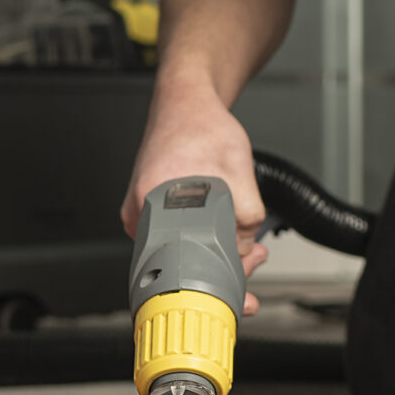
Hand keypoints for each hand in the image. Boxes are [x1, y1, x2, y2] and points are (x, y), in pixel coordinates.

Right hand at [121, 77, 267, 310]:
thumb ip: (246, 214)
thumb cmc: (201, 126)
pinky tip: (228, 236)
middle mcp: (139, 212)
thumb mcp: (238, 169)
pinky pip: (178, 239)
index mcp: (150, 202)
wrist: (186, 102)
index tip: (242, 291)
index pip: (182, 265)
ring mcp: (142, 214)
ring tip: (248, 245)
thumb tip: (245, 250)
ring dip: (217, 255)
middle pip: (181, 266)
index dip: (219, 281)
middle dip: (225, 270)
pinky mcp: (151, 212)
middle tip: (254, 260)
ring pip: (182, 253)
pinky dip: (204, 242)